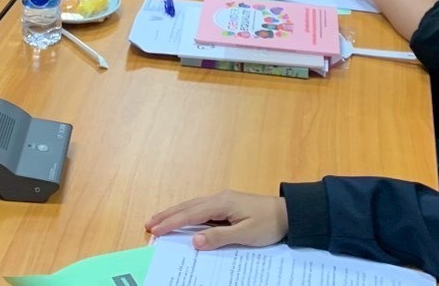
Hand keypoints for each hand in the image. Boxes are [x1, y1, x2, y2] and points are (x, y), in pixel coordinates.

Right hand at [146, 191, 288, 250]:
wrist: (289, 214)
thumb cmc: (268, 224)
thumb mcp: (245, 234)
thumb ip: (219, 237)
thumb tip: (194, 240)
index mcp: (221, 203)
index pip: (191, 214)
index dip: (172, 222)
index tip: (155, 229)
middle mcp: (219, 198)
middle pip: (188, 206)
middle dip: (168, 215)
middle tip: (149, 224)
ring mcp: (223, 201)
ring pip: (193, 206)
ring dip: (176, 213)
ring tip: (159, 220)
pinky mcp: (227, 205)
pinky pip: (201, 209)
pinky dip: (187, 213)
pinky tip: (183, 219)